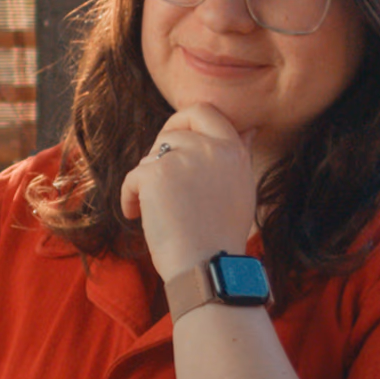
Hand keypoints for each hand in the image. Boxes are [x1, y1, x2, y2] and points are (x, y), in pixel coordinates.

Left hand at [119, 105, 257, 280]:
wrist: (206, 267)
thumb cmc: (221, 237)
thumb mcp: (242, 190)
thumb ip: (238, 156)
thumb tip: (248, 130)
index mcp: (233, 151)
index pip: (205, 111)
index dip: (183, 121)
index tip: (174, 139)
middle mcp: (211, 148)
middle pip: (173, 129)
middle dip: (160, 148)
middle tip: (155, 175)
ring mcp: (183, 158)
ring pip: (151, 156)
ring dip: (146, 182)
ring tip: (152, 211)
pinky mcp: (155, 174)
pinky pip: (133, 178)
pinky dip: (130, 198)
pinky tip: (136, 216)